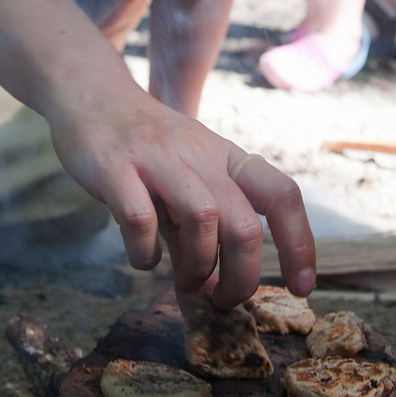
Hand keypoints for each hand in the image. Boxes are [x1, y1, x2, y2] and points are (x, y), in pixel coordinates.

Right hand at [50, 96, 315, 309]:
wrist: (94, 95)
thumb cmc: (148, 148)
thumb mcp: (188, 180)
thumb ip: (202, 233)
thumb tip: (214, 296)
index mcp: (226, 157)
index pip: (282, 195)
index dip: (299, 242)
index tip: (301, 285)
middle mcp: (199, 154)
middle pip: (243, 223)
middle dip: (240, 277)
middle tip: (221, 301)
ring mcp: (156, 157)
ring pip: (201, 218)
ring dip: (197, 267)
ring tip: (184, 284)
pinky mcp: (114, 167)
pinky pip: (139, 217)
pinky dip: (145, 251)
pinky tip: (142, 258)